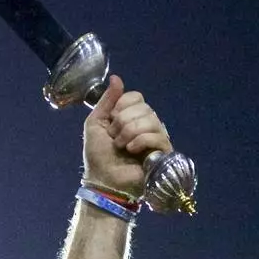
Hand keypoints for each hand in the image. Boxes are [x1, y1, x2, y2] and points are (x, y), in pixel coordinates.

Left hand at [81, 75, 172, 198]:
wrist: (103, 180)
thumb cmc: (98, 155)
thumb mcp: (95, 123)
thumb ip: (106, 101)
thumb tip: (117, 78)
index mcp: (132, 116)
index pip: (136, 96)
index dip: (122, 106)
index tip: (111, 121)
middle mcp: (147, 124)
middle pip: (143, 107)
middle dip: (123, 122)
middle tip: (115, 139)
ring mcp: (157, 137)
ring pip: (151, 119)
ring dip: (129, 133)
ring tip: (122, 147)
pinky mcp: (163, 151)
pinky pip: (157, 135)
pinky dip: (140, 141)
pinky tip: (131, 151)